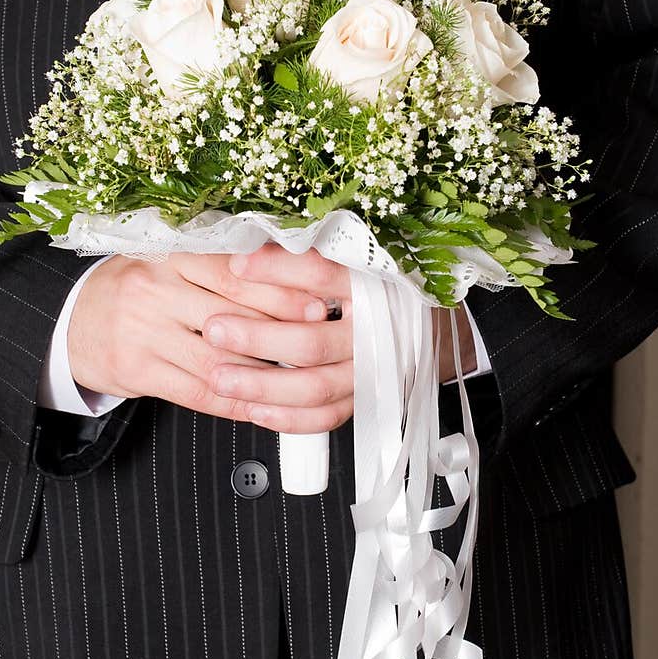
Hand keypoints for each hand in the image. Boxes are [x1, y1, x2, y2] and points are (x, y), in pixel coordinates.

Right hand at [66, 251, 341, 427]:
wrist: (70, 321)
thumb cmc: (134, 289)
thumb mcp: (168, 263)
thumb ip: (217, 267)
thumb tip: (286, 277)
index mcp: (168, 256)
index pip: (234, 273)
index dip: (280, 291)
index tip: (317, 304)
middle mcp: (153, 289)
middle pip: (231, 317)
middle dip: (281, 335)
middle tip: (318, 345)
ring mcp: (142, 332)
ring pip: (217, 360)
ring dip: (263, 376)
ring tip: (298, 380)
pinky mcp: (136, 370)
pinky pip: (196, 393)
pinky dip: (233, 403)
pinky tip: (259, 406)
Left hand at [207, 248, 477, 432]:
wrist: (441, 329)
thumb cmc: (388, 288)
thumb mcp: (360, 259)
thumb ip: (310, 254)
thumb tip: (252, 239)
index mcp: (375, 286)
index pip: (322, 276)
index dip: (277, 271)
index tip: (235, 265)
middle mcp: (376, 333)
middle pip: (311, 342)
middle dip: (257, 339)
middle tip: (215, 329)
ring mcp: (371, 372)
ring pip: (314, 388)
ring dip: (262, 385)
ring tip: (220, 376)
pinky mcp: (366, 399)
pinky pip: (326, 417)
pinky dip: (288, 419)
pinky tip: (254, 410)